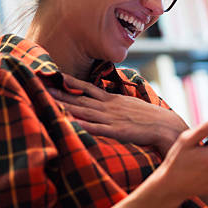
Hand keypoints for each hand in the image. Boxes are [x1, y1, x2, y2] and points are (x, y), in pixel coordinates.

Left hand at [49, 73, 188, 156]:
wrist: (167, 126)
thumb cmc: (151, 119)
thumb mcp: (132, 106)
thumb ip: (118, 105)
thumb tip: (107, 103)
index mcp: (113, 101)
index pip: (88, 88)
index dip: (70, 83)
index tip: (54, 76)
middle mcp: (109, 107)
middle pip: (80, 98)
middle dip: (59, 92)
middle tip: (40, 85)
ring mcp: (112, 119)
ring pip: (84, 110)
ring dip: (65, 105)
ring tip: (47, 100)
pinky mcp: (116, 131)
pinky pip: (95, 128)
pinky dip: (81, 125)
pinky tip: (68, 122)